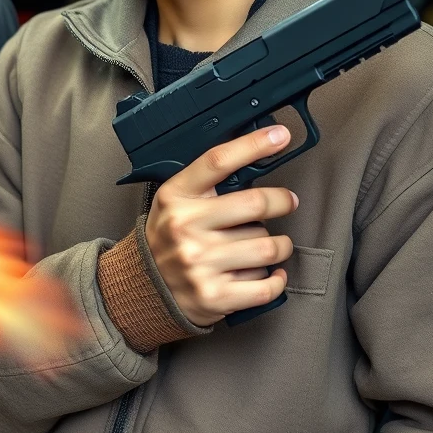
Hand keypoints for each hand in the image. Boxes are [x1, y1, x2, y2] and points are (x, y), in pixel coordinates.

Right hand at [144, 125, 298, 326]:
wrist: (145, 286)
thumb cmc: (170, 236)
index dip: (253, 145)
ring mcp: (200, 263)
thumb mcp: (176, 201)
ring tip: (273, 244)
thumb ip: (208, 185)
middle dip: (282, 201)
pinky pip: (266, 284)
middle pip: (255, 204)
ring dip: (279, 245)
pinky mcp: (215, 296)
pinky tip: (272, 271)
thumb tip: (257, 161)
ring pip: (267, 246)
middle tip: (287, 202)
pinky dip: (277, 278)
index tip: (279, 136)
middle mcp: (186, 228)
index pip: (217, 161)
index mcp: (176, 196)